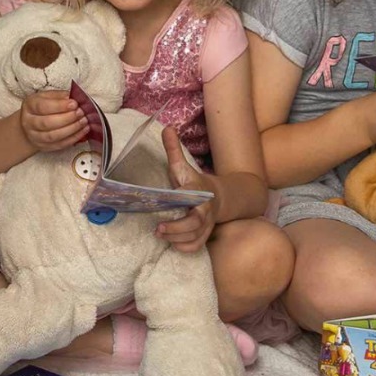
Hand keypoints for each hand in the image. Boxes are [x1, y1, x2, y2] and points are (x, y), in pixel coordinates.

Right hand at [20, 90, 87, 151]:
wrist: (31, 125)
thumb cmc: (42, 108)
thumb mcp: (46, 97)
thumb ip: (59, 96)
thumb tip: (73, 97)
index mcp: (30, 106)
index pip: (43, 107)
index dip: (60, 106)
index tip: (74, 104)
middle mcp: (29, 122)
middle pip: (48, 123)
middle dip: (68, 118)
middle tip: (81, 113)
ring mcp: (36, 137)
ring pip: (54, 136)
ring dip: (72, 129)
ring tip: (84, 121)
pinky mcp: (44, 147)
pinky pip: (60, 145)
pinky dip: (74, 138)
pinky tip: (83, 131)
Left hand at [156, 127, 218, 252]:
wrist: (218, 197)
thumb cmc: (194, 183)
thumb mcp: (183, 166)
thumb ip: (173, 149)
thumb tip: (167, 127)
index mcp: (198, 193)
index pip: (192, 200)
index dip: (181, 205)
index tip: (166, 211)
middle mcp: (205, 211)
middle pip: (194, 224)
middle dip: (176, 229)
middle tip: (158, 229)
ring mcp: (206, 225)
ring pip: (194, 238)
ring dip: (176, 239)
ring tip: (160, 234)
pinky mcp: (204, 235)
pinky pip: (196, 247)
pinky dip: (185, 248)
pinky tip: (172, 242)